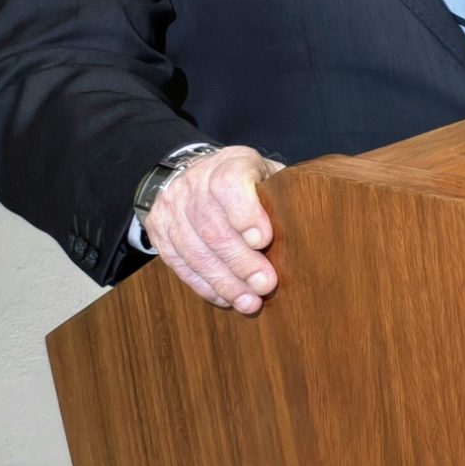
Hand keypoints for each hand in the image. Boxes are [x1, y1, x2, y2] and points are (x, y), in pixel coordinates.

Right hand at [146, 146, 283, 313]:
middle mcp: (194, 182)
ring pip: (195, 250)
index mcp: (229, 164)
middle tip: (265, 285)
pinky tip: (226, 297)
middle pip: (213, 227)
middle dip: (241, 262)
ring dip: (224, 281)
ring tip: (248, 302)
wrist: (194, 173)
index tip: (264, 240)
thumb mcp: (268, 175)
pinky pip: (179, 262)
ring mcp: (171, 207)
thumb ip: (282, 196)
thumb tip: (306, 230)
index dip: (246, 214)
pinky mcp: (158, 230)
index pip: (229, 185)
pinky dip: (204, 284)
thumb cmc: (248, 181)